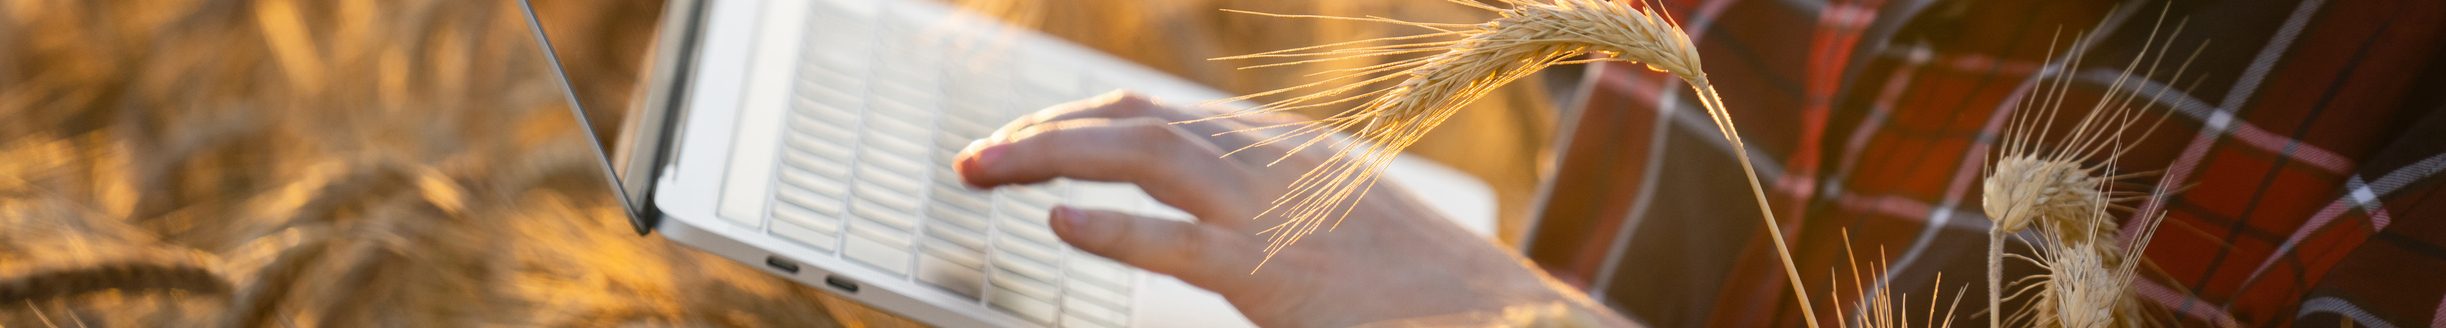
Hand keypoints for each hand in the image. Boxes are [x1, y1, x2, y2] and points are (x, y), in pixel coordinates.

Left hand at [954, 91, 1627, 326]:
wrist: (1487, 312)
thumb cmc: (1408, 282)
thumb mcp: (1322, 220)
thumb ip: (1257, 206)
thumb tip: (1195, 217)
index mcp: (1275, 148)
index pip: (1155, 115)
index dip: (1076, 123)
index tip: (1023, 143)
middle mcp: (1265, 160)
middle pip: (1131, 120)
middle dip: (1043, 132)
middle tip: (974, 159)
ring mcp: (1266, 211)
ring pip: (1139, 153)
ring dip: (1050, 156)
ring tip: (985, 170)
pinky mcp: (1269, 271)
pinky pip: (1172, 240)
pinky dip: (1109, 229)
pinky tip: (1059, 225)